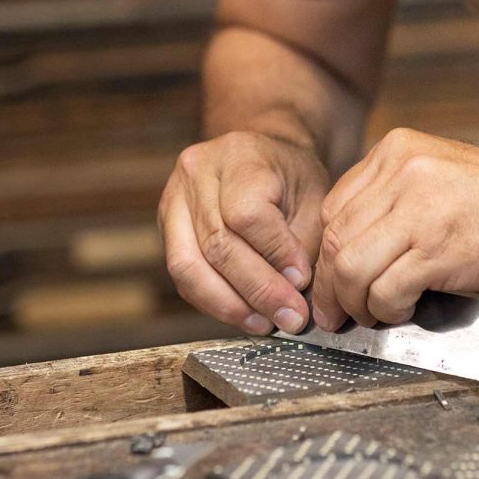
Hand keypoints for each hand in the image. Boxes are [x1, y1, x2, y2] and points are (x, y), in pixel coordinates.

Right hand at [159, 131, 327, 335]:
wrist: (260, 156)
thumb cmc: (291, 177)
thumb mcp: (313, 198)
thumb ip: (303, 246)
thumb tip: (293, 296)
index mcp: (239, 155)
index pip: (247, 215)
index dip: (275, 254)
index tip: (302, 280)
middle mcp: (197, 171)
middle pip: (217, 245)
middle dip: (257, 291)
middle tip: (290, 317)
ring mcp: (174, 197)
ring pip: (189, 265)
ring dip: (229, 305)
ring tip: (265, 323)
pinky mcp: (165, 224)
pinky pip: (182, 273)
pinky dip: (213, 301)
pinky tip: (244, 313)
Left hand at [312, 129, 478, 330]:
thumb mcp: (436, 176)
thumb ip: (392, 200)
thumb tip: (350, 254)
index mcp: (395, 150)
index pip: (333, 207)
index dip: (327, 251)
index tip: (333, 278)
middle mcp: (401, 172)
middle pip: (334, 237)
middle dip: (332, 285)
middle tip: (339, 311)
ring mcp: (418, 208)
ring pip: (350, 266)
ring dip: (355, 302)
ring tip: (372, 314)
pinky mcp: (438, 248)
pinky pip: (386, 290)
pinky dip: (387, 310)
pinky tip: (404, 311)